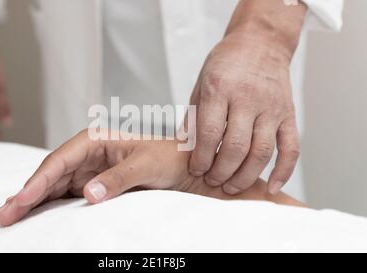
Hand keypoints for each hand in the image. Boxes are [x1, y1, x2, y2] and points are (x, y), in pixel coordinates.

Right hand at [0, 130, 302, 226]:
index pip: (61, 160)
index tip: (22, 200)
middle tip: (2, 215)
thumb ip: (120, 177)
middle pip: (50, 175)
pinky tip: (34, 220)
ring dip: (32, 203)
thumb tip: (89, 193)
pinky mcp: (94, 188)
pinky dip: (48, 209)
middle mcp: (88, 155)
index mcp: (97, 140)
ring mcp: (89, 172)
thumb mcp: (149, 165)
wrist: (190, 170)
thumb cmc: (172, 159)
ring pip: (53, 188)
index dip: (40, 180)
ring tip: (9, 219)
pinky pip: (65, 198)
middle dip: (26, 194)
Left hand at [188, 0, 306, 194]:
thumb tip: (184, 147)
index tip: (195, 170)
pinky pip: (291, 148)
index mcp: (220, 88)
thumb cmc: (226, 64)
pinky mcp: (288, 114)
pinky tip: (271, 187)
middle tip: (211, 181)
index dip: (201, 158)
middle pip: (235, 147)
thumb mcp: (201, 83)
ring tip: (230, 187)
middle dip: (220, 172)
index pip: (209, 132)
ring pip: (261, 152)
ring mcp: (271, 107)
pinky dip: (283, 171)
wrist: (261, 43)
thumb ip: (193, 115)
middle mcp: (248, 98)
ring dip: (244, 176)